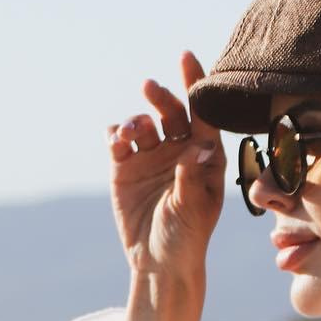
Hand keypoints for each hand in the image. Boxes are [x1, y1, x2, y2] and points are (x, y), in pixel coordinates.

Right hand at [110, 51, 225, 320]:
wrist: (159, 263)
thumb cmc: (187, 237)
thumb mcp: (193, 208)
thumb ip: (193, 175)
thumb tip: (199, 145)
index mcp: (205, 154)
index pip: (202, 112)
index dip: (195, 83)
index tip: (186, 57)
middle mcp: (178, 149)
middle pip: (169, 112)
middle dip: (160, 97)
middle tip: (149, 88)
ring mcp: (150, 157)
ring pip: (142, 124)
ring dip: (135, 121)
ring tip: (129, 135)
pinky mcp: (124, 168)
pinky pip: (117, 142)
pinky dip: (114, 136)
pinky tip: (115, 141)